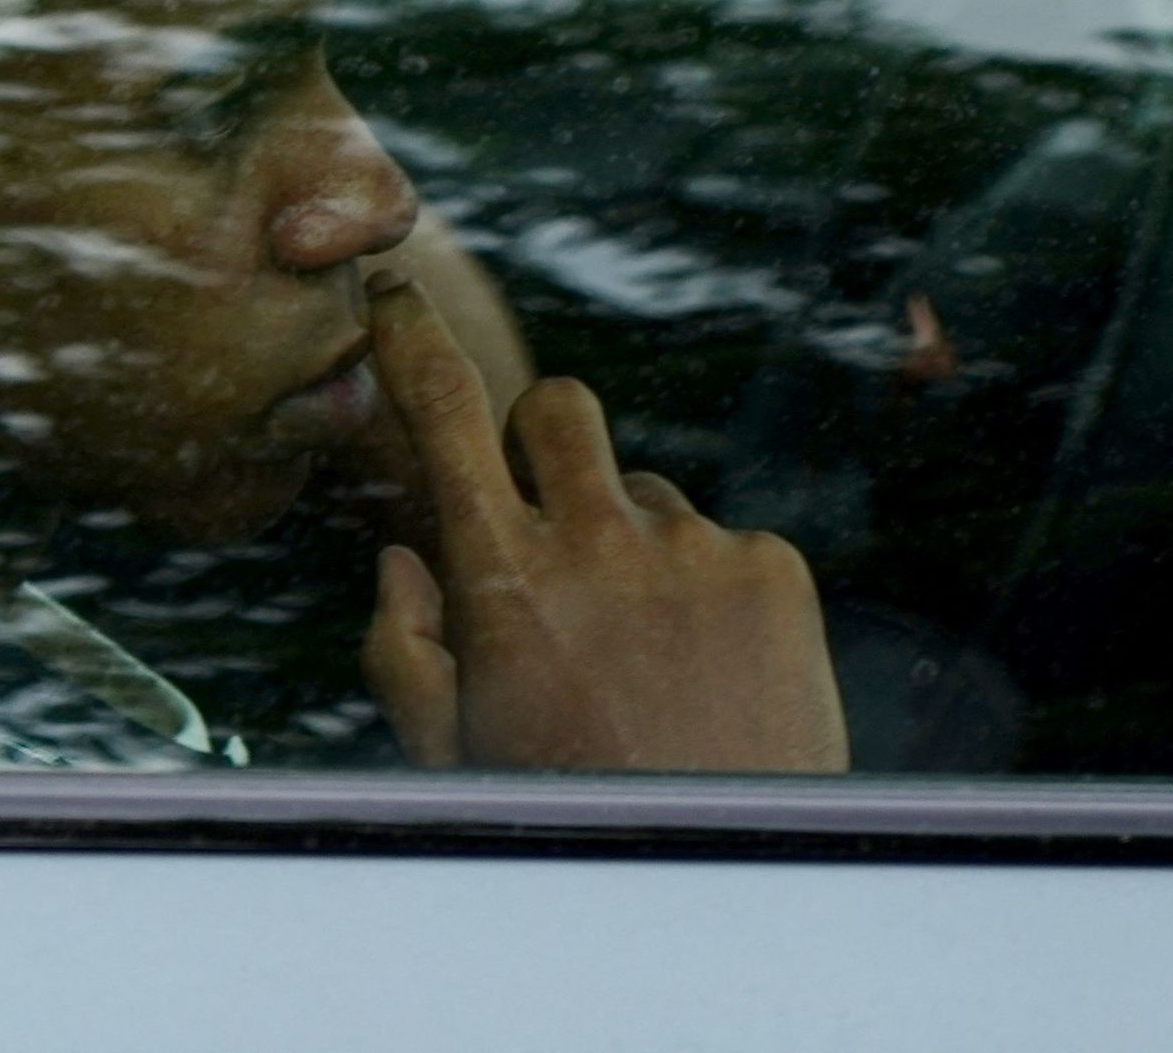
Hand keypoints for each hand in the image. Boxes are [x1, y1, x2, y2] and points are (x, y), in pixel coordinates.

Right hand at [359, 271, 847, 772]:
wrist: (728, 876)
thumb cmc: (575, 814)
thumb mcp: (455, 756)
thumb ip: (406, 652)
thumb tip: (401, 559)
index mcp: (503, 581)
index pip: (445, 418)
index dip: (414, 342)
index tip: (398, 297)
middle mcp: (597, 544)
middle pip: (558, 409)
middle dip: (542, 437)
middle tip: (551, 507)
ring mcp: (692, 549)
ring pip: (647, 494)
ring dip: (636, 544)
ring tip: (651, 660)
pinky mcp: (773, 567)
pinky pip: (725, 542)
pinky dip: (711, 591)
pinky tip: (712, 673)